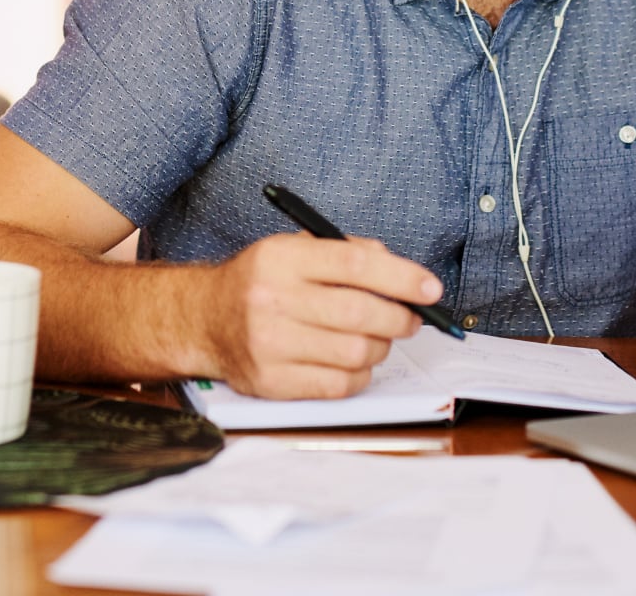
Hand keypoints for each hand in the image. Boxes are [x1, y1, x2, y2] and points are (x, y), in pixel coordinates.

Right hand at [198, 234, 441, 399]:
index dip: (402, 277)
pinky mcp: (270, 382)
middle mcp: (272, 299)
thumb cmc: (261, 282)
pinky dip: (359, 375)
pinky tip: (353, 362)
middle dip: (400, 318)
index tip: (431, 289)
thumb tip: (401, 272)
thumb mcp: (293, 250)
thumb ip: (346, 253)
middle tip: (411, 318)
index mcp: (281, 258)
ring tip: (377, 338)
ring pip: (355, 353)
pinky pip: (338, 385)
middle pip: (360, 312)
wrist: (204, 319)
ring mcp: (269, 344)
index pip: (355, 264)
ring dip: (380, 348)